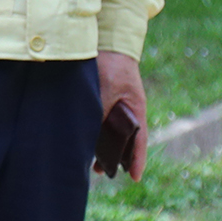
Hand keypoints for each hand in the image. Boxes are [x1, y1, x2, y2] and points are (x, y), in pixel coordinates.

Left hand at [96, 49, 148, 180]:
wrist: (108, 43)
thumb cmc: (112, 65)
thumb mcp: (106, 88)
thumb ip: (100, 109)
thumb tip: (90, 131)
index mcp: (136, 110)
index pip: (140, 141)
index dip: (137, 160)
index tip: (134, 178)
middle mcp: (128, 111)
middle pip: (123, 141)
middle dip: (113, 157)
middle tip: (99, 171)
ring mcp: (116, 106)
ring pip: (110, 132)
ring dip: (100, 145)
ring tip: (88, 160)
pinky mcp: (103, 100)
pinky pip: (100, 121)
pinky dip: (94, 131)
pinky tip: (81, 137)